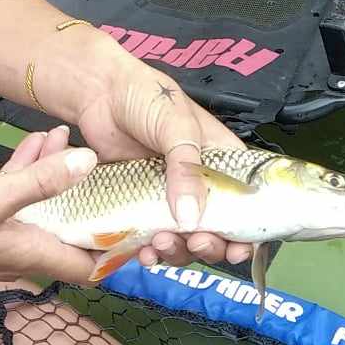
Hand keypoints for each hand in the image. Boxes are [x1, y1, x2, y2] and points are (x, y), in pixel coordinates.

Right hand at [0, 126, 105, 285]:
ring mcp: (3, 236)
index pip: (91, 266)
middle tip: (112, 165)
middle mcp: (24, 252)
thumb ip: (40, 182)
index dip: (119, 249)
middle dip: (92, 197)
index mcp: (34, 254)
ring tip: (69, 137)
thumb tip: (90, 162)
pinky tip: (37, 142)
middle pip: (72, 231)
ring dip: (58, 176)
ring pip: (45, 208)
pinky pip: (17, 198)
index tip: (140, 218)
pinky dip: (29, 173)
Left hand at [63, 40, 250, 271]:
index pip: (245, 204)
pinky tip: (143, 252)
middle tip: (196, 243)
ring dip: (178, 250)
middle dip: (210, 245)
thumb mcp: (176, 125)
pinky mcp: (139, 205)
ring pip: (184, 238)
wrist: (98, 92)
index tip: (239, 251)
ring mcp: (169, 197)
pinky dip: (151, 250)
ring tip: (161, 244)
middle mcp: (200, 185)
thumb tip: (191, 220)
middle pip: (217, 229)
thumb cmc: (146, 96)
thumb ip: (186, 170)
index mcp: (221, 162)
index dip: (246, 231)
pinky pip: (150, 237)